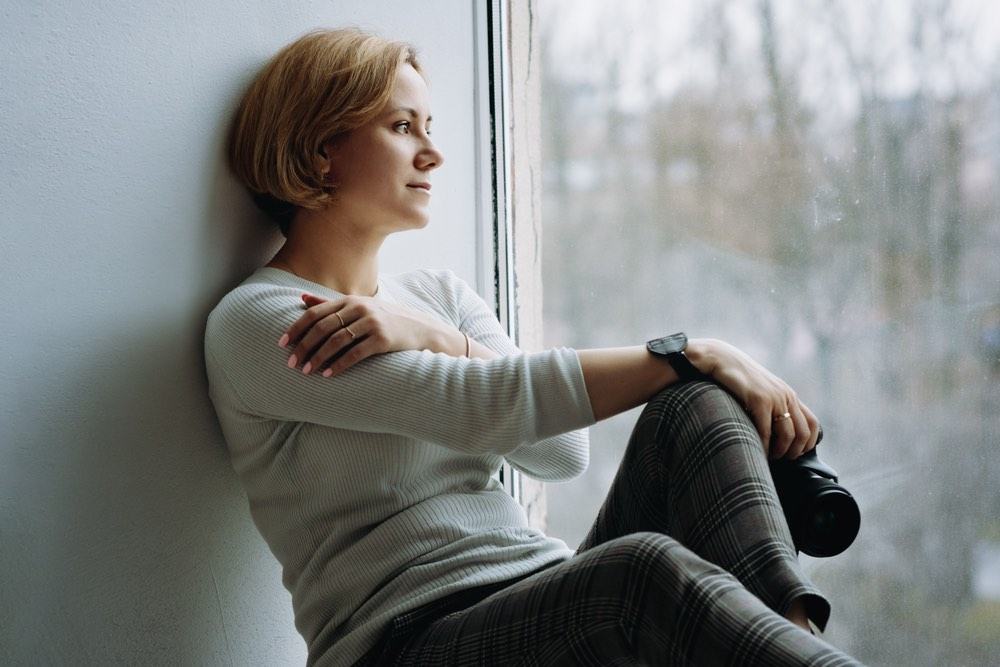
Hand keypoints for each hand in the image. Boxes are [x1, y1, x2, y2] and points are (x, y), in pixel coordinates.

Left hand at [279, 294, 458, 376]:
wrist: (423, 329)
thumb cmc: (386, 320)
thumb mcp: (359, 307)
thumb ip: (330, 303)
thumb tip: (301, 298)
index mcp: (350, 300)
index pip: (316, 313)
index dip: (296, 328)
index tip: (282, 343)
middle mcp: (360, 308)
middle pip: (323, 327)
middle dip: (304, 346)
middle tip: (291, 363)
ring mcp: (372, 323)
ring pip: (336, 341)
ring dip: (318, 358)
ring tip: (306, 371)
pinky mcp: (383, 340)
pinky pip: (355, 353)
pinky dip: (339, 364)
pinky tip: (328, 374)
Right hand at [686, 338, 819, 459]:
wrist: (720, 359)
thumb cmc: (736, 379)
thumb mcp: (761, 390)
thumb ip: (772, 405)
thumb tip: (775, 429)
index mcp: (789, 394)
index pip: (812, 424)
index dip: (807, 444)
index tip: (794, 454)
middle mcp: (787, 395)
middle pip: (802, 433)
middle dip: (792, 453)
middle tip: (779, 460)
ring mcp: (775, 397)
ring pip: (788, 435)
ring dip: (779, 452)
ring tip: (768, 457)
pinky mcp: (759, 399)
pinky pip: (766, 431)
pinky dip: (763, 446)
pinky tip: (756, 451)